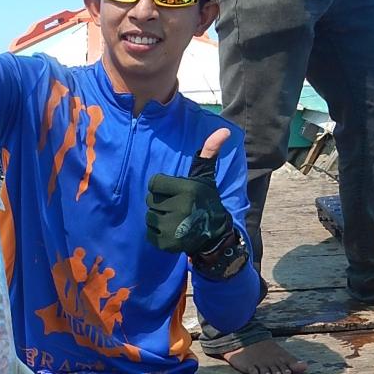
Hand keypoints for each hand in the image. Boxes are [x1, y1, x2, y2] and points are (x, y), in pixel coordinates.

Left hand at [146, 128, 232, 256]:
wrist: (214, 234)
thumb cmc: (206, 201)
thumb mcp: (206, 177)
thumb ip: (208, 153)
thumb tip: (223, 131)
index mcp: (186, 189)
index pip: (154, 183)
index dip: (163, 187)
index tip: (175, 192)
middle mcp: (179, 208)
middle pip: (150, 200)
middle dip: (161, 202)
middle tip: (176, 207)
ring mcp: (173, 227)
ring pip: (149, 216)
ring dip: (158, 218)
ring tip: (175, 219)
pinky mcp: (167, 243)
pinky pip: (150, 233)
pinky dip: (157, 234)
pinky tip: (172, 231)